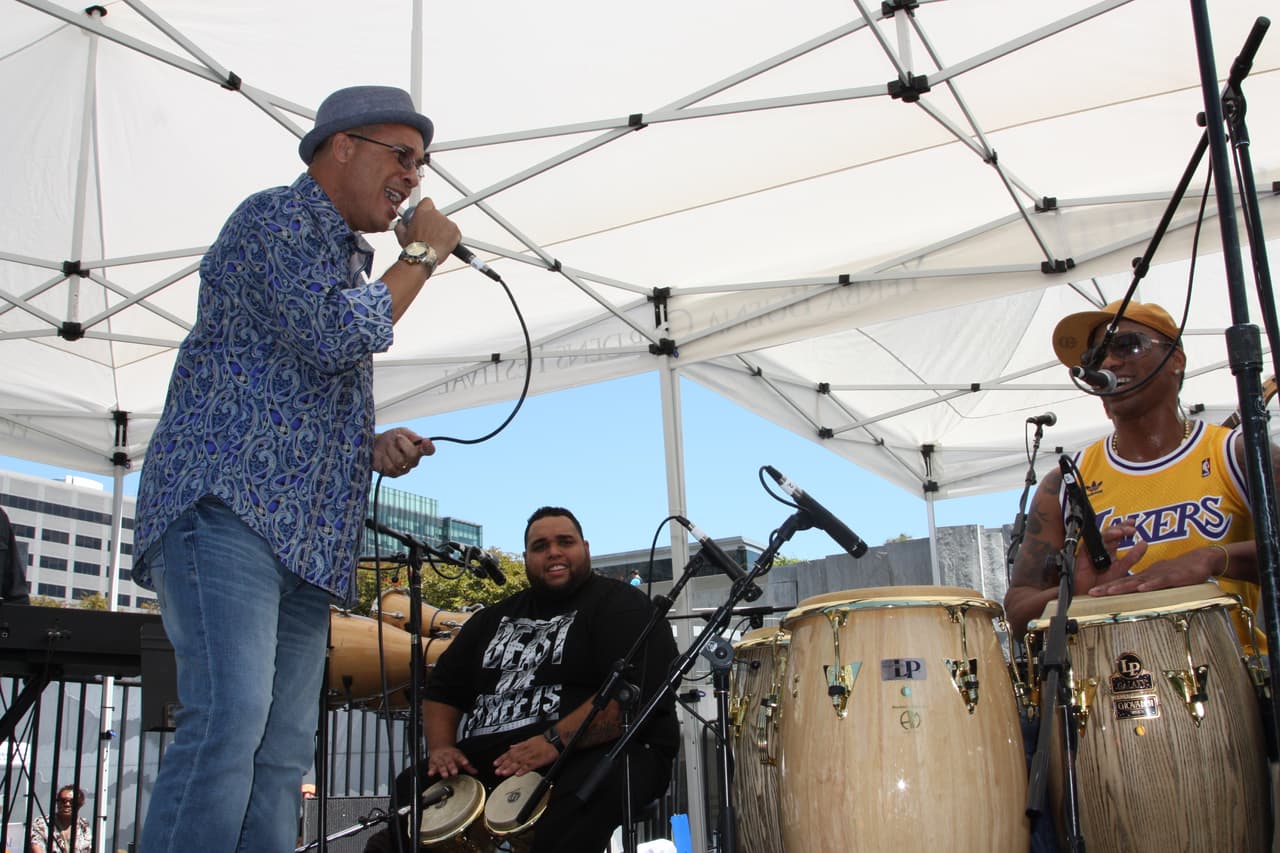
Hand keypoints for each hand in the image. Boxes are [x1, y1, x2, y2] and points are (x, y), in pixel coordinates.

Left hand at [373, 427, 433, 476]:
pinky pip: (390, 467)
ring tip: (388, 447)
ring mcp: (405, 469)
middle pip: (413, 455)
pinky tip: (384, 456)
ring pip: (399, 461)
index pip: (429, 450)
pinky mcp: (394, 474)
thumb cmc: (392, 438)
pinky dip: (384, 459)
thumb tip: (421, 440)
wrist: (376, 445)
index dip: (429, 447)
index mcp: (419, 449)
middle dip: (402, 444)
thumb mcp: (401, 432)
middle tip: (396, 438)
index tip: (425, 441)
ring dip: (390, 450)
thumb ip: (412, 436)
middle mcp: (414, 460)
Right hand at [393, 197, 460, 256]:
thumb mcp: (402, 235)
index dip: (427, 210)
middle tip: (430, 234)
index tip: (425, 217)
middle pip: (437, 215)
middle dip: (435, 223)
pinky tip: (444, 244)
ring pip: (446, 224)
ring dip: (443, 231)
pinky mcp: (455, 230)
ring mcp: (446, 221)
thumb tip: (401, 225)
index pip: (427, 202)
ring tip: (436, 242)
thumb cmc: (414, 248)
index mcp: (422, 211)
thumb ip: (402, 226)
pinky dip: (452, 238)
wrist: (423, 257)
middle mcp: (435, 213)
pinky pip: (455, 232)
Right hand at [426, 745, 474, 778]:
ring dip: (442, 770)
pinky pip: (431, 767)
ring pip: (441, 764)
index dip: (463, 760)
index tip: (466, 763)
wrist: (440, 747)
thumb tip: (475, 772)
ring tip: (445, 775)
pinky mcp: (432, 763)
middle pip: (450, 761)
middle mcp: (447, 756)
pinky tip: (431, 774)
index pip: (460, 756)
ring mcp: (439, 759)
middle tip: (455, 773)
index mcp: (455, 754)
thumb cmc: (452, 755)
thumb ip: (468, 766)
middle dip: (452, 767)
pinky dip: (431, 770)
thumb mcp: (460, 758)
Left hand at [493, 736, 556, 777]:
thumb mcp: (529, 740)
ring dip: (510, 768)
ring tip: (504, 773)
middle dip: (504, 765)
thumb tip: (511, 747)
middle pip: (512, 759)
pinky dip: (523, 770)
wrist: (554, 740)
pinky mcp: (537, 761)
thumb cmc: (543, 741)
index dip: (502, 758)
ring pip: (518, 763)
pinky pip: (529, 766)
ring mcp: (531, 757)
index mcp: (523, 746)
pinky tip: (518, 774)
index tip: (495, 764)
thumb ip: (519, 745)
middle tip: (497, 771)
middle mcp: (525, 751)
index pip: (509, 753)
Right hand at [1071, 521, 1144, 595]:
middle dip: (1119, 527)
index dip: (1125, 527)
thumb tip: (1144, 543)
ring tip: (1121, 532)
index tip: (1133, 523)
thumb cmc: (1103, 584)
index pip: (1118, 534)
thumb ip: (1132, 557)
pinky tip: (1106, 540)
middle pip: (1109, 532)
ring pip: (1100, 536)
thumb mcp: (1122, 569)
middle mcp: (1101, 548)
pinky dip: (1097, 541)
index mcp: (1111, 550)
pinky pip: (1089, 544)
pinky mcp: (1083, 554)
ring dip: (1111, 532)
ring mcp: (1092, 550)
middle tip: (1131, 528)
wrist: (1091, 596)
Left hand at [1088, 546, 1217, 595]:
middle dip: (1107, 588)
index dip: (1107, 588)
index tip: (1092, 594)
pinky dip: (1150, 585)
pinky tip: (1141, 589)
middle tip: (1092, 593)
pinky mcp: (1172, 576)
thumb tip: (1136, 597)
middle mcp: (1148, 575)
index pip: (1122, 582)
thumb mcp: (1160, 580)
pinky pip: (1159, 581)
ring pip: (1138, 580)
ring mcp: (1159, 575)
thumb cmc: (1180, 571)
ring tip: (1109, 591)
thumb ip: (1149, 587)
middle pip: (1124, 581)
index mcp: (1144, 576)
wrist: (1200, 560)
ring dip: (1123, 586)